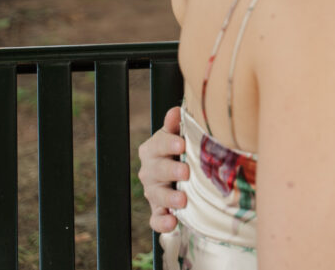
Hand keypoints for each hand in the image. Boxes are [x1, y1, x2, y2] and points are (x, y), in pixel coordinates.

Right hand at [137, 106, 189, 232]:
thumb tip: (176, 111)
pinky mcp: (158, 210)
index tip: (182, 144)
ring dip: (169, 198)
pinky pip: (156, 219)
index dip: (169, 144)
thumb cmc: (181, 151)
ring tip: (183, 200)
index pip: (158, 145)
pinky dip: (162, 223)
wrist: (178, 174)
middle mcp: (149, 171)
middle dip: (170, 171)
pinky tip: (173, 223)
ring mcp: (153, 192)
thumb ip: (176, 125)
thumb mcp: (178, 135)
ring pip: (156, 195)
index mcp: (153, 150)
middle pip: (157, 171)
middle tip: (185, 172)